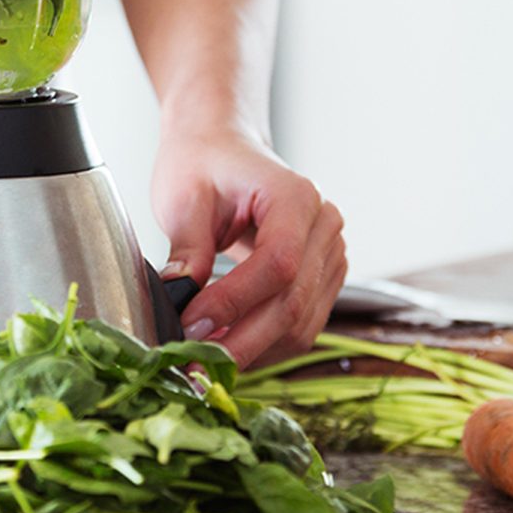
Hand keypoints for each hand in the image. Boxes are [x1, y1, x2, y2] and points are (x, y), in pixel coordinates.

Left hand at [152, 128, 346, 368]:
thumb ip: (188, 248)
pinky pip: (301, 324)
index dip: (234, 303)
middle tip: (193, 365)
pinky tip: (227, 350)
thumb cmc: (203, 162)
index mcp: (295, 197)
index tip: (191, 327)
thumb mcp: (184, 197)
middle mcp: (324, 226)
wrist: (222, 147)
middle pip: (293, 302)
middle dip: (241, 341)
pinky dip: (265, 345)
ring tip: (204, 363)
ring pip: (301, 324)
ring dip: (253, 351)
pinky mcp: (323, 277)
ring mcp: (330, 254)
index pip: (277, 264)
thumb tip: (181, 297)